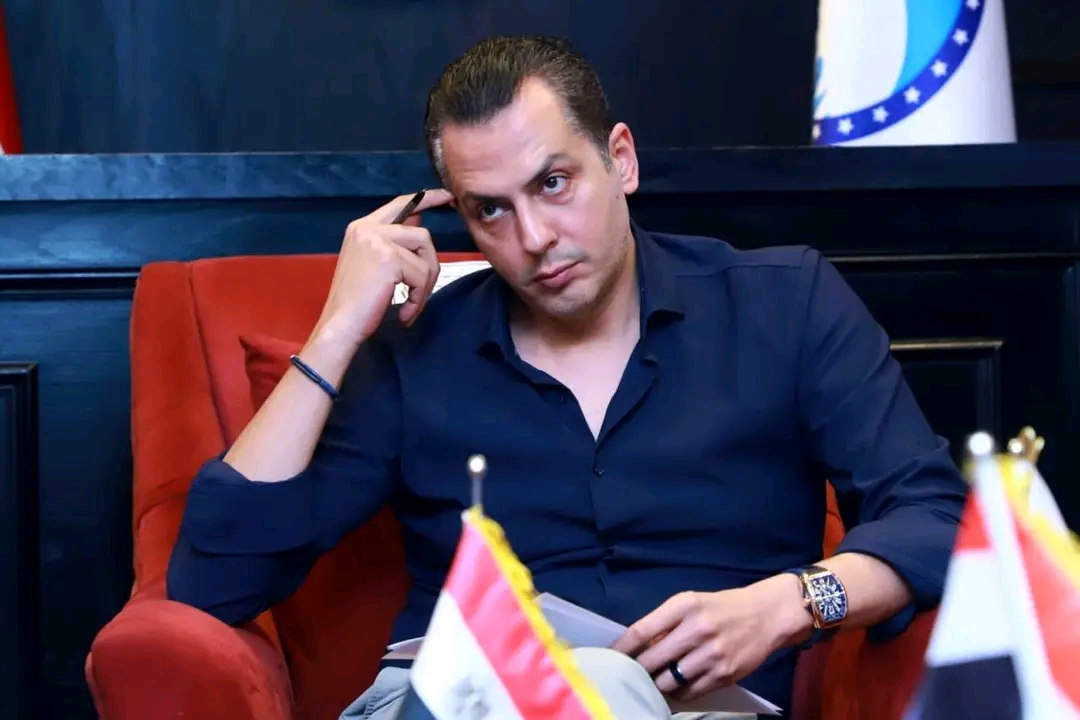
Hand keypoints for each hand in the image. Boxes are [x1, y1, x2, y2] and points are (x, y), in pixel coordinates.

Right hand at [313, 188, 454, 350]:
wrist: (340, 325)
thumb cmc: (356, 303)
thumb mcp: (373, 265)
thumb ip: (394, 244)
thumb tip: (418, 224)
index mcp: (362, 228)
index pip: (400, 205)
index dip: (426, 199)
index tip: (446, 196)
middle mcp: (368, 229)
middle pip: (422, 234)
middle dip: (429, 265)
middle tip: (421, 292)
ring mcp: (377, 241)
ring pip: (426, 255)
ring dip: (425, 285)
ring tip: (411, 304)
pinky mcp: (389, 258)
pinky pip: (422, 276)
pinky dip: (418, 298)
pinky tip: (405, 313)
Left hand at [610, 575, 809, 700]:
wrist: (768, 615)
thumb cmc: (723, 607)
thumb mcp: (692, 603)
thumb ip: (665, 623)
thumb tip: (639, 649)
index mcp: (684, 605)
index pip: (641, 631)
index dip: (621, 649)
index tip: (608, 658)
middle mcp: (697, 628)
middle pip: (652, 660)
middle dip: (637, 670)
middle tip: (629, 674)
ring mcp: (712, 654)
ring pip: (668, 681)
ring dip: (657, 684)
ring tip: (655, 680)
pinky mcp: (724, 674)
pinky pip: (689, 692)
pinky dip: (678, 692)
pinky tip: (677, 685)